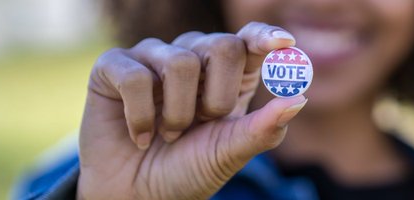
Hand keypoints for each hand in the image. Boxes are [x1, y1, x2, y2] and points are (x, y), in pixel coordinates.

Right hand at [77, 22, 307, 199]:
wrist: (136, 197)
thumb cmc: (186, 172)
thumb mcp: (228, 153)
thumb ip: (263, 129)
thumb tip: (299, 99)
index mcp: (226, 76)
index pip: (248, 40)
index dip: (264, 37)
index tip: (283, 44)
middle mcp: (192, 58)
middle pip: (222, 45)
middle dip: (217, 97)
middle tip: (203, 124)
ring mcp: (152, 58)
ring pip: (179, 62)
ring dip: (177, 115)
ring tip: (168, 135)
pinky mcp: (114, 67)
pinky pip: (136, 76)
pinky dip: (141, 117)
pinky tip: (140, 136)